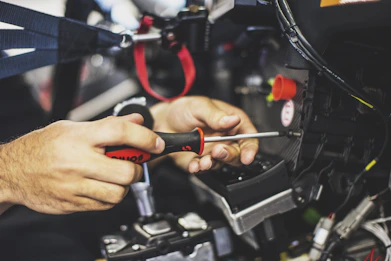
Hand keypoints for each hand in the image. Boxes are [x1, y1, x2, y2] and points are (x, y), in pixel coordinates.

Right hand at [0, 115, 164, 214]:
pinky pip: (104, 206)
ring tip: (115, 177)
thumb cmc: (43, 146)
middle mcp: (78, 161)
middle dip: (137, 169)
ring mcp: (74, 185)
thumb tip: (136, 119)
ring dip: (124, 186)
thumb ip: (107, 125)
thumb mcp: (72, 128)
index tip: (156, 143)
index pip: (120, 132)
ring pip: (118, 193)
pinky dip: (110, 198)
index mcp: (80, 137)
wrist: (12, 171)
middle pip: (126, 171)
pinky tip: (101, 188)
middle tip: (133, 164)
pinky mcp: (72, 203)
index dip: (145, 137)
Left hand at [151, 96, 258, 172]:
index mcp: (231, 122)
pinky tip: (195, 164)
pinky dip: (200, 168)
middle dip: (229, 155)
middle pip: (237, 153)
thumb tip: (233, 119)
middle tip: (218, 151)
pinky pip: (204, 168)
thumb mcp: (200, 107)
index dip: (250, 147)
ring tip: (204, 160)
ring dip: (214, 163)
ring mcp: (213, 150)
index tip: (247, 156)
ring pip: (221, 163)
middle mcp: (224, 138)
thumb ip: (216, 115)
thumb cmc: (184, 110)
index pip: (248, 136)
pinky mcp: (200, 160)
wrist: (163, 122)